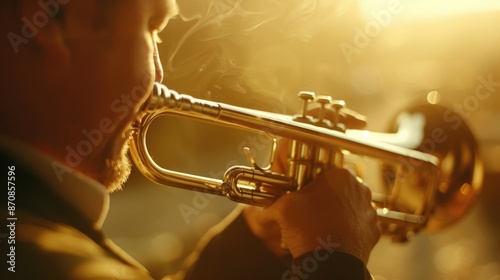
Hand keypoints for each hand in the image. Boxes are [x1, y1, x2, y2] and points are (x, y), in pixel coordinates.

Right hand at [244, 165, 378, 263]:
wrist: (329, 264)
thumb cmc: (308, 230)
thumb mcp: (283, 207)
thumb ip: (274, 200)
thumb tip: (263, 208)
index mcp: (340, 176)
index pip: (321, 172)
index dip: (307, 182)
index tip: (299, 191)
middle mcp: (359, 189)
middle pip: (336, 188)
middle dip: (322, 197)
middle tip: (307, 209)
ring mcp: (369, 211)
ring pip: (348, 205)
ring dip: (335, 211)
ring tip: (318, 224)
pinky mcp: (372, 230)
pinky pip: (357, 224)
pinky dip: (346, 228)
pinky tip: (332, 234)